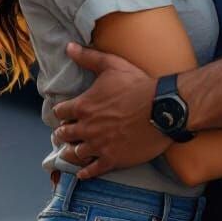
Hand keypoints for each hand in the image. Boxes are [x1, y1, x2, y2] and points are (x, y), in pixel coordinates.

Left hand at [51, 43, 169, 178]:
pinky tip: (83, 173)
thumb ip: (88, 57)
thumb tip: (68, 47)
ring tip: (71, 151)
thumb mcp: (112, 64)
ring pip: (75, 154)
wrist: (161, 108)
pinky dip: (85, 172)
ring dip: (72, 152)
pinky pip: (93, 170)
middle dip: (63, 133)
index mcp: (84, 106)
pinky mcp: (112, 159)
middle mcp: (87, 128)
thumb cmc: (136, 84)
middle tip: (63, 134)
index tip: (63, 113)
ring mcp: (99, 146)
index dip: (61, 112)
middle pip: (65, 134)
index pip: (61, 112)